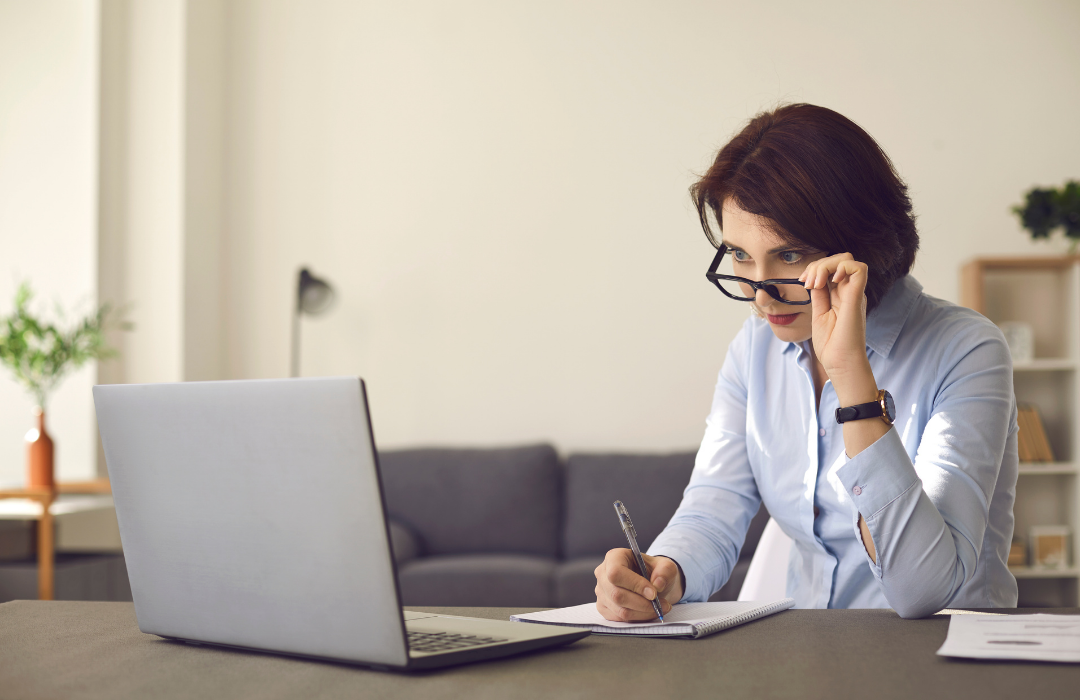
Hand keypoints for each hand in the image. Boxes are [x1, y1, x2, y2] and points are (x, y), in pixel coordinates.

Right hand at [594, 549, 680, 621]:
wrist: (652, 584)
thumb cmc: (655, 572)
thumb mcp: (666, 566)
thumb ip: (665, 571)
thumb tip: (657, 584)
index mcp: (614, 557)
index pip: (616, 573)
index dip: (635, 585)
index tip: (653, 593)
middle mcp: (603, 574)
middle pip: (617, 594)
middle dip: (642, 604)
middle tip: (660, 604)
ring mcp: (601, 592)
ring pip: (619, 610)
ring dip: (643, 613)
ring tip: (659, 609)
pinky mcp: (603, 607)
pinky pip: (619, 619)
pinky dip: (637, 618)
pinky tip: (648, 612)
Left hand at [798, 253, 871, 385]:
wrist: (839, 362)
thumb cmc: (830, 343)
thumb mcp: (819, 313)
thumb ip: (819, 295)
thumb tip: (813, 279)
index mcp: (841, 294)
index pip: (832, 267)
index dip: (815, 267)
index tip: (803, 282)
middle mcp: (850, 290)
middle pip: (839, 259)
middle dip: (818, 264)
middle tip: (807, 282)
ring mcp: (855, 293)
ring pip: (846, 259)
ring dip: (825, 265)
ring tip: (814, 283)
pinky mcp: (857, 298)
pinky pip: (859, 268)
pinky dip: (842, 267)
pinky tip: (829, 281)